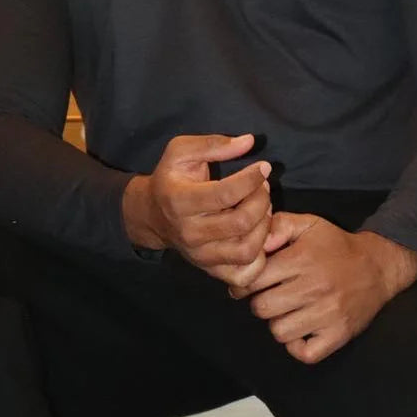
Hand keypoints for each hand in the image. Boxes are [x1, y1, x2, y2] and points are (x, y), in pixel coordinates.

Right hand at [121, 133, 272, 286]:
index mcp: (180, 201)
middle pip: (241, 222)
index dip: (252, 179)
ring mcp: (200, 255)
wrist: (152, 216)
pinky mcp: (210, 270)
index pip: (226, 194)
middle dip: (261, 200)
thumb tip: (249, 142)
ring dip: (264, 227)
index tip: (262, 167)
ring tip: (262, 209)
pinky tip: (257, 234)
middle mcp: (190, 233)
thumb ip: (213, 144)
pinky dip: (260, 257)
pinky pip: (245, 274)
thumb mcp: (181, 152)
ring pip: (246, 250)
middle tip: (263, 187)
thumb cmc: (170, 179)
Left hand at [229, 213, 416, 363]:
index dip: (245, 283)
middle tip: (272, 297)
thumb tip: (255, 244)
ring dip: (278, 323)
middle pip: (262, 308)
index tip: (251, 284)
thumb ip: (278, 226)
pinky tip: (301, 330)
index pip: (253, 280)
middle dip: (261, 303)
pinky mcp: (339, 334)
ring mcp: (328, 314)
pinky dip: (298, 346)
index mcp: (302, 260)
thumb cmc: (337, 247)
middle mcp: (314, 287)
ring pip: (279, 332)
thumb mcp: (308, 225)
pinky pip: (304, 353)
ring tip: (289, 311)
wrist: (379, 266)